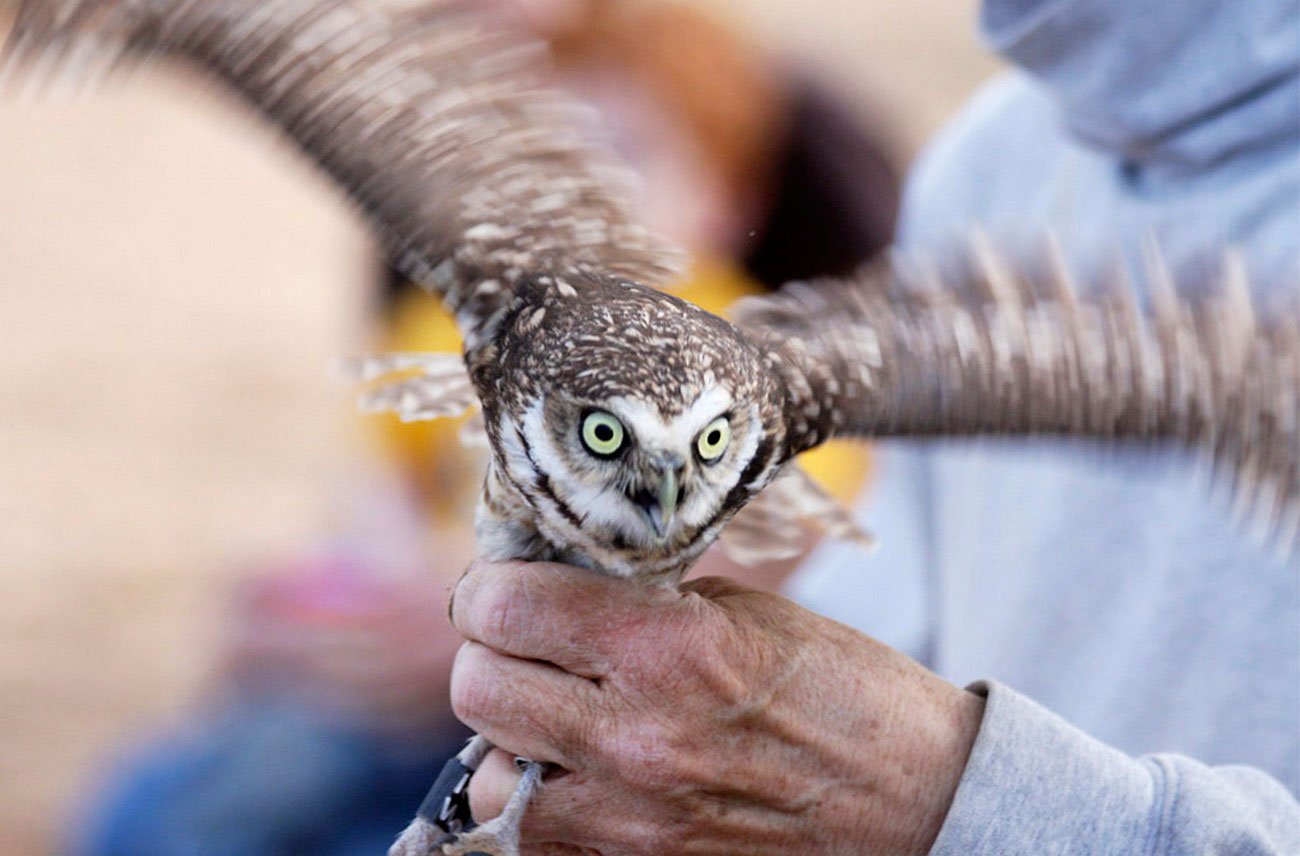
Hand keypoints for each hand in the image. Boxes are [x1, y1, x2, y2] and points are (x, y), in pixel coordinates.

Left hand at [448, 560, 984, 854]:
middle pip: (477, 688)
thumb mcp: (744, 611)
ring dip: (512, 740)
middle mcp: (635, 739)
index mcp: (668, 649)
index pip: (505, 608)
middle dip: (492, 654)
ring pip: (489, 778)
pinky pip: (534, 840)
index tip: (504, 587)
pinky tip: (581, 773)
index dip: (491, 588)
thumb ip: (639, 603)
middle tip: (527, 643)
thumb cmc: (843, 692)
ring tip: (557, 718)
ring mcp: (630, 821)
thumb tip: (555, 589)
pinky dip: (541, 803)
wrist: (917, 802)